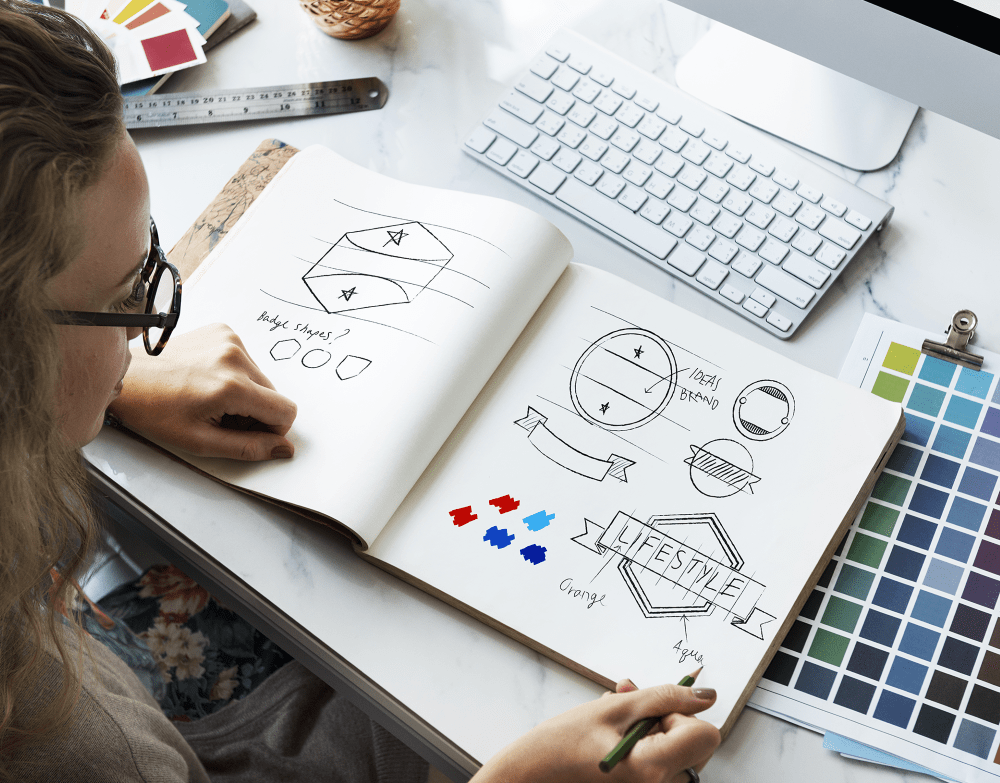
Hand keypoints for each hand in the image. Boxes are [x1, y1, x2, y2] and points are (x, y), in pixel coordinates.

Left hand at [109, 324, 296, 460]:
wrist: (128, 378)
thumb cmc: (155, 411)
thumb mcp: (200, 441)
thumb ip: (248, 448)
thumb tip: (283, 449)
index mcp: (232, 386)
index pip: (285, 411)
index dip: (272, 429)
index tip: (247, 432)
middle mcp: (235, 357)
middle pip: (274, 394)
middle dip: (255, 411)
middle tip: (221, 416)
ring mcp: (230, 339)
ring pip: (261, 378)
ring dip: (244, 392)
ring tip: (210, 397)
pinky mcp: (223, 330)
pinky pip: (247, 360)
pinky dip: (234, 373)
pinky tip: (208, 378)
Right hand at [472, 678, 719, 782]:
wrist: (529, 779)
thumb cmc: (561, 746)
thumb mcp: (612, 709)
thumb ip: (663, 698)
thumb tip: (705, 695)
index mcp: (654, 769)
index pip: (706, 735)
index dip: (682, 715)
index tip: (650, 712)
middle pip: (694, 745)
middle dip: (665, 720)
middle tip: (628, 710)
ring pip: (676, 752)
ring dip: (651, 729)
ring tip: (614, 721)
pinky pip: (660, 764)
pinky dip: (645, 745)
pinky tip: (615, 737)